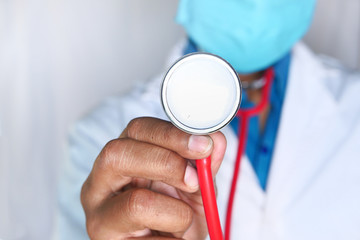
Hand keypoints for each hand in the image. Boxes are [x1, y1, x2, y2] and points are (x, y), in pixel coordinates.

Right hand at [81, 117, 226, 238]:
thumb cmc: (174, 215)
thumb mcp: (193, 187)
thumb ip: (203, 164)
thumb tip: (216, 140)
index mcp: (123, 157)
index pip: (138, 129)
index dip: (171, 134)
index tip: (203, 145)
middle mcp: (101, 181)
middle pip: (118, 153)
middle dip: (166, 163)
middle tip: (194, 180)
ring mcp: (99, 213)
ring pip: (136, 202)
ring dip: (175, 212)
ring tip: (182, 221)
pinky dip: (173, 238)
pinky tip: (171, 237)